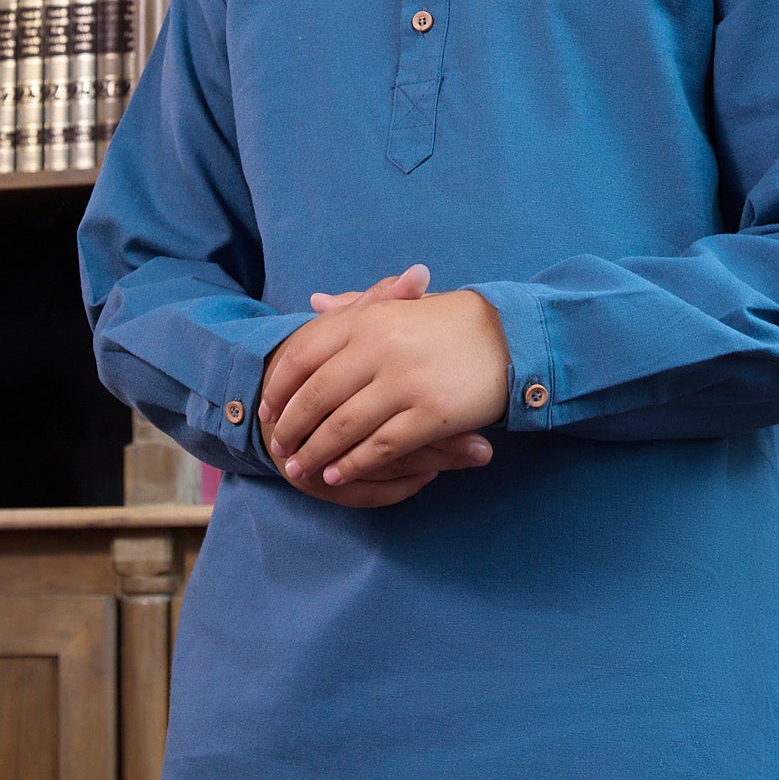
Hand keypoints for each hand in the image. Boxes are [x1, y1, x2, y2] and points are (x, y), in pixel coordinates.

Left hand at [260, 278, 509, 490]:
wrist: (510, 335)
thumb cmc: (449, 321)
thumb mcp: (400, 305)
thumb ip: (355, 306)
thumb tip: (314, 304)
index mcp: (368, 319)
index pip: (303, 356)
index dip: (279, 387)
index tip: (268, 409)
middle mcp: (380, 348)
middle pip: (316, 397)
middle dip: (291, 428)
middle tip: (278, 448)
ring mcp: (405, 382)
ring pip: (342, 427)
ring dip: (315, 453)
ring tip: (300, 469)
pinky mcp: (430, 413)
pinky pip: (379, 447)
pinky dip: (353, 465)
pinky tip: (338, 475)